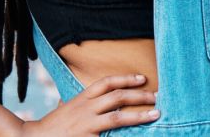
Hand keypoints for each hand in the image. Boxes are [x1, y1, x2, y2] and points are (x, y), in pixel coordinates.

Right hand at [18, 74, 158, 135]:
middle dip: (139, 96)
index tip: (142, 78)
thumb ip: (79, 102)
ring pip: (117, 117)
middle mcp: (86, 109)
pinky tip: (138, 136)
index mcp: (82, 98)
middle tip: (157, 96)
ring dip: (139, 115)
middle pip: (117, 97)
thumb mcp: (66, 108)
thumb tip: (88, 98)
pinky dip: (124, 135)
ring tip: (155, 114)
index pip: (106, 83)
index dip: (126, 78)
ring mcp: (87, 125)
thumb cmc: (52, 126)